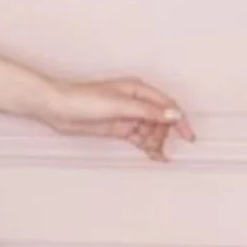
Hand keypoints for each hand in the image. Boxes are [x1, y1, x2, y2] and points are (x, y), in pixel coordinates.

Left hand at [37, 75, 195, 160]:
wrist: (58, 108)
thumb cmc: (85, 100)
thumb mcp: (120, 105)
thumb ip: (148, 112)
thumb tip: (174, 115)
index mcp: (138, 90)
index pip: (166, 105)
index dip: (179, 120)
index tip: (188, 137)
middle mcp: (135, 102)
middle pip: (160, 119)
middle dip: (164, 134)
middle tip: (158, 147)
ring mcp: (127, 115)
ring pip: (151, 130)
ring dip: (156, 142)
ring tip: (156, 154)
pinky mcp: (118, 127)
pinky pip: (139, 137)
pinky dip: (147, 146)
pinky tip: (155, 156)